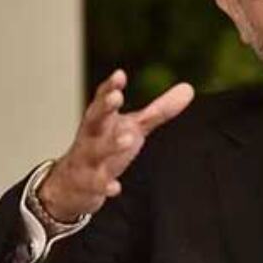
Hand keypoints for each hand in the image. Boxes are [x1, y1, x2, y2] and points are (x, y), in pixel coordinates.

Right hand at [38, 69, 193, 221]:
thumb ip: (158, 110)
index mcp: (102, 119)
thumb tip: (189, 88)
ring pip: (97, 151)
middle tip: (116, 96)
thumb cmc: (106, 145)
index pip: (104, 99)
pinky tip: (115, 188)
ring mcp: (89, 159)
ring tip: (128, 138)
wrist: (73, 183)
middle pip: (95, 118)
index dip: (110, 86)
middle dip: (104, 107)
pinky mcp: (89, 183)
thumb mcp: (133, 126)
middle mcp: (92, 135)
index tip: (120, 74)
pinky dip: (105, 185)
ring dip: (111, 144)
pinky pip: (96, 184)